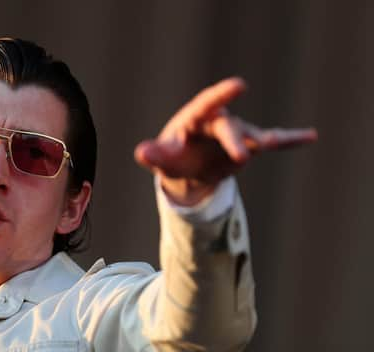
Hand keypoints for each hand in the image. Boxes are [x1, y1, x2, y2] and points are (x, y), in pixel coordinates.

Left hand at [134, 77, 317, 205]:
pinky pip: (272, 142)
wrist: (189, 166)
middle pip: (229, 128)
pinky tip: (310, 136)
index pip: (206, 104)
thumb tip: (141, 152)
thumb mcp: (163, 158)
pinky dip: (290, 139)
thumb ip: (153, 155)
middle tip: (242, 157)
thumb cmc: (173, 156)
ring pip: (251, 136)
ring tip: (277, 142)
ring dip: (265, 140)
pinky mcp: (249, 145)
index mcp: (195, 118)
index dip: (221, 96)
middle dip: (235, 141)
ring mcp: (236, 133)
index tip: (238, 85)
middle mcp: (218, 121)